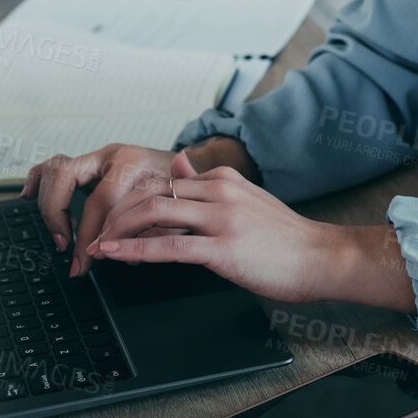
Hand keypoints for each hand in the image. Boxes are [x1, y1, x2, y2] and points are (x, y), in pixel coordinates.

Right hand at [21, 143, 174, 276]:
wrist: (191, 166)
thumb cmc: (182, 188)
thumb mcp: (179, 206)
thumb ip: (159, 227)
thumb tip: (131, 255)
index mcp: (133, 162)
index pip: (101, 199)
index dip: (90, 233)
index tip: (87, 260)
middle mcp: (112, 155)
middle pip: (66, 177)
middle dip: (59, 216)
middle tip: (66, 247)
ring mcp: (98, 156)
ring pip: (55, 168)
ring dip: (49, 202)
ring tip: (60, 233)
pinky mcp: (89, 163)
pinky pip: (52, 166)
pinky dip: (37, 181)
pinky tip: (28, 197)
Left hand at [89, 151, 348, 303]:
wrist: (321, 258)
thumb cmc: (286, 237)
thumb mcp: (246, 198)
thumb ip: (209, 181)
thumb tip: (178, 160)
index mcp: (224, 178)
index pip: (164, 181)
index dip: (132, 200)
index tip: (113, 217)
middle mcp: (220, 191)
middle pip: (152, 192)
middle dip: (116, 212)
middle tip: (96, 232)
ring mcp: (222, 218)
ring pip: (154, 213)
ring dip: (118, 229)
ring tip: (98, 245)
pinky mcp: (223, 248)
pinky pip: (169, 246)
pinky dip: (134, 249)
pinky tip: (115, 254)